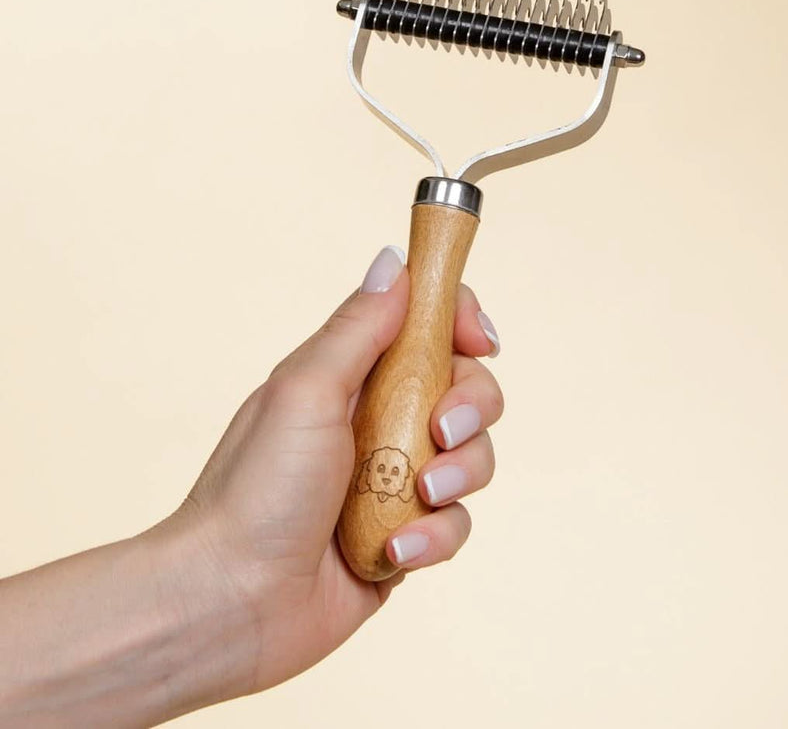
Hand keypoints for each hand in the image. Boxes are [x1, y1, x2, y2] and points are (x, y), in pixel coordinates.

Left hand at [158, 245, 502, 699]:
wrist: (231, 601)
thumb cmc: (255, 490)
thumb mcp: (306, 390)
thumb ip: (358, 327)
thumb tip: (393, 261)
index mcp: (354, 375)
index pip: (426, 325)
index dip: (462, 322)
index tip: (480, 338)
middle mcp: (380, 419)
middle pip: (467, 388)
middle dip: (471, 406)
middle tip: (441, 429)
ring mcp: (396, 478)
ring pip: (473, 457)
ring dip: (457, 476)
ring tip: (417, 497)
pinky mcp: (407, 533)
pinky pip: (455, 523)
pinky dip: (433, 537)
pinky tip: (394, 550)